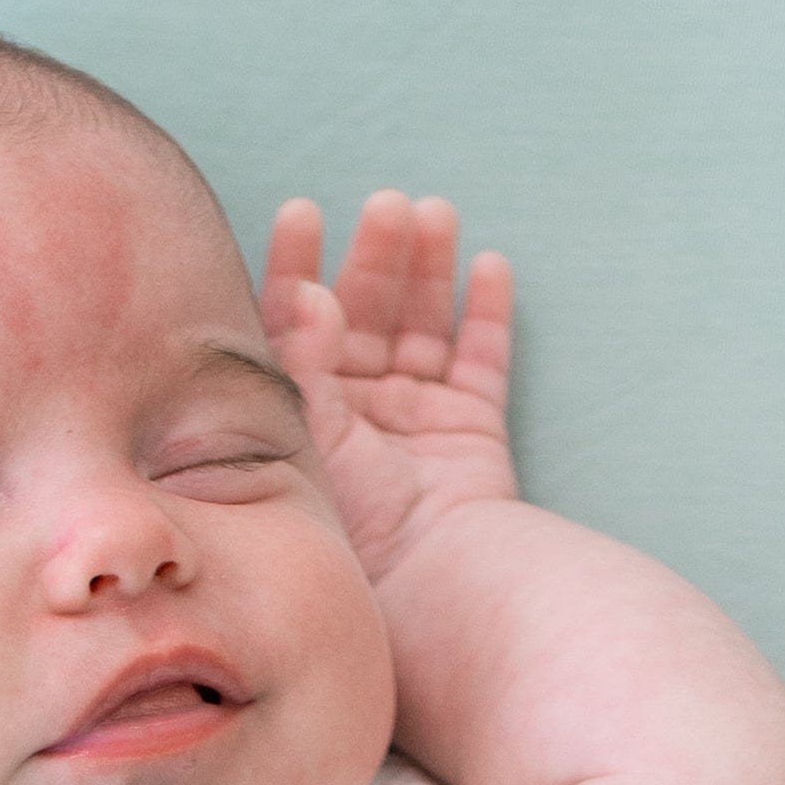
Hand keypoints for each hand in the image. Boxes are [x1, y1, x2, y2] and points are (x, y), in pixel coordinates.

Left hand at [259, 192, 518, 585]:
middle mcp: (360, 418)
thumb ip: (304, 367)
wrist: (431, 579)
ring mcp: (418, 422)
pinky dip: (488, 313)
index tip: (299, 213)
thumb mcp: (311, 441)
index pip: (296, 330)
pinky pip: (483, 361)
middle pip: (365, 317)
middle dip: (374, 257)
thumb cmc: (356, 524)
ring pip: (423, 326)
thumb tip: (305, 293)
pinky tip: (489, 264)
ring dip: (428, 268)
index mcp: (308, 419)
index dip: (296, 269)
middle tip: (382, 206)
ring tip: (432, 213)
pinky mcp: (474, 430)